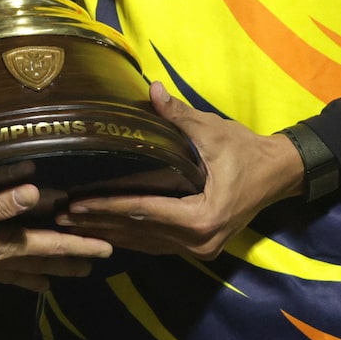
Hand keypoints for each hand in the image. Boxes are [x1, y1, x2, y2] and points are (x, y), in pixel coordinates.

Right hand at [0, 182, 112, 296]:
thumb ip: (3, 204)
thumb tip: (35, 190)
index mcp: (7, 247)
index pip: (51, 246)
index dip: (80, 246)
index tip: (107, 250)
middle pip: (37, 265)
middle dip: (63, 266)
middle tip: (88, 271)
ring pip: (12, 278)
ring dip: (31, 281)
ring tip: (47, 289)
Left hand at [62, 85, 304, 259]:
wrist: (279, 173)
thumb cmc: (247, 151)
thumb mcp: (213, 131)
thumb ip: (178, 116)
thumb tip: (152, 90)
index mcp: (203, 218)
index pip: (144, 211)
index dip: (108, 206)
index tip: (77, 203)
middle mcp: (199, 241)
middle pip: (140, 232)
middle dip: (99, 223)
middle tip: (61, 216)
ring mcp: (200, 249)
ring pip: (146, 243)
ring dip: (110, 233)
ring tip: (74, 225)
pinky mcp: (199, 247)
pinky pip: (158, 245)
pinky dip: (131, 236)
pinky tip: (105, 231)